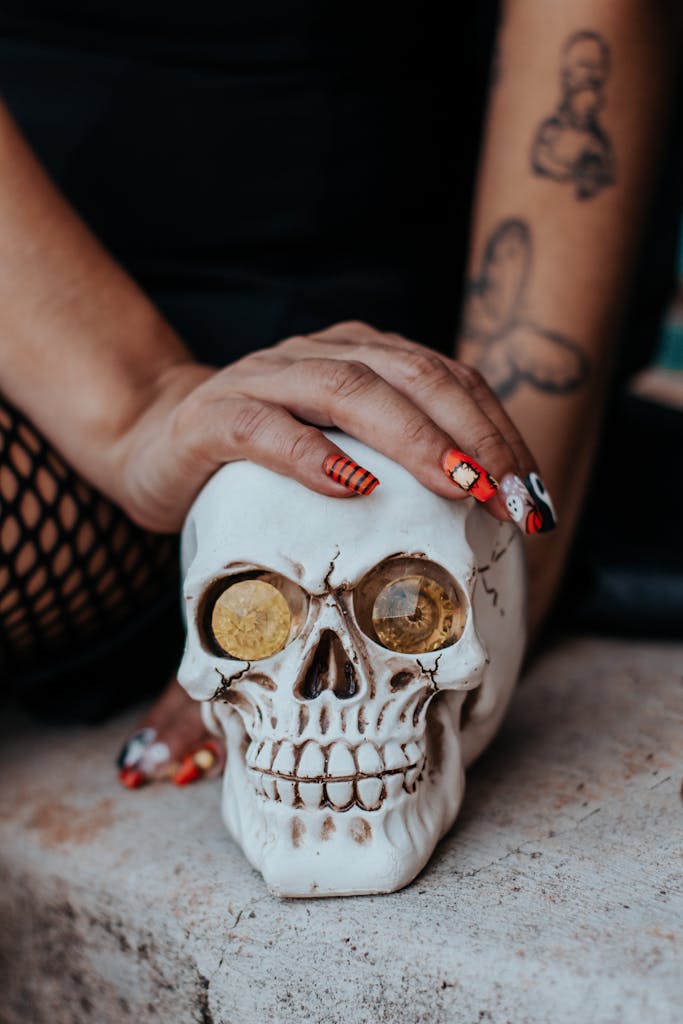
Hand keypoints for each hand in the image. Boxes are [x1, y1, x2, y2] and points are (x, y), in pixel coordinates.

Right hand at [115, 320, 550, 533]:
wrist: (158, 439)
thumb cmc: (265, 460)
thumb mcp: (341, 450)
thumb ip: (399, 459)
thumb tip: (486, 514)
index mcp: (358, 354)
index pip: (444, 378)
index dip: (494, 428)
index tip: (530, 491)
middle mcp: (316, 353)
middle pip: (408, 375)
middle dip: (469, 433)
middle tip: (507, 494)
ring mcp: (263, 379)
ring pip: (346, 390)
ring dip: (409, 438)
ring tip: (454, 485)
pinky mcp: (214, 418)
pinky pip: (265, 428)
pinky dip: (309, 455)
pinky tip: (349, 488)